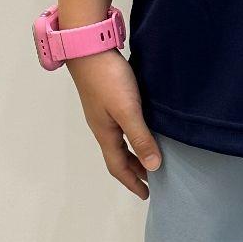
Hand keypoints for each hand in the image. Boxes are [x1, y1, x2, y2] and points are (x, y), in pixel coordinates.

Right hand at [67, 49, 162, 198]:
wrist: (89, 47)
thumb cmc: (107, 79)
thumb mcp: (127, 111)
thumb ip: (140, 138)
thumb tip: (153, 167)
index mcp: (105, 133)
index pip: (118, 167)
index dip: (132, 182)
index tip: (146, 194)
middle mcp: (102, 126)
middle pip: (118, 156)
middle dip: (134, 170)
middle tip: (152, 179)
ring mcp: (103, 112)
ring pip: (119, 141)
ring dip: (133, 153)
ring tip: (150, 157)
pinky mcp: (107, 98)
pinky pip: (120, 126)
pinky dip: (132, 135)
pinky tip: (142, 127)